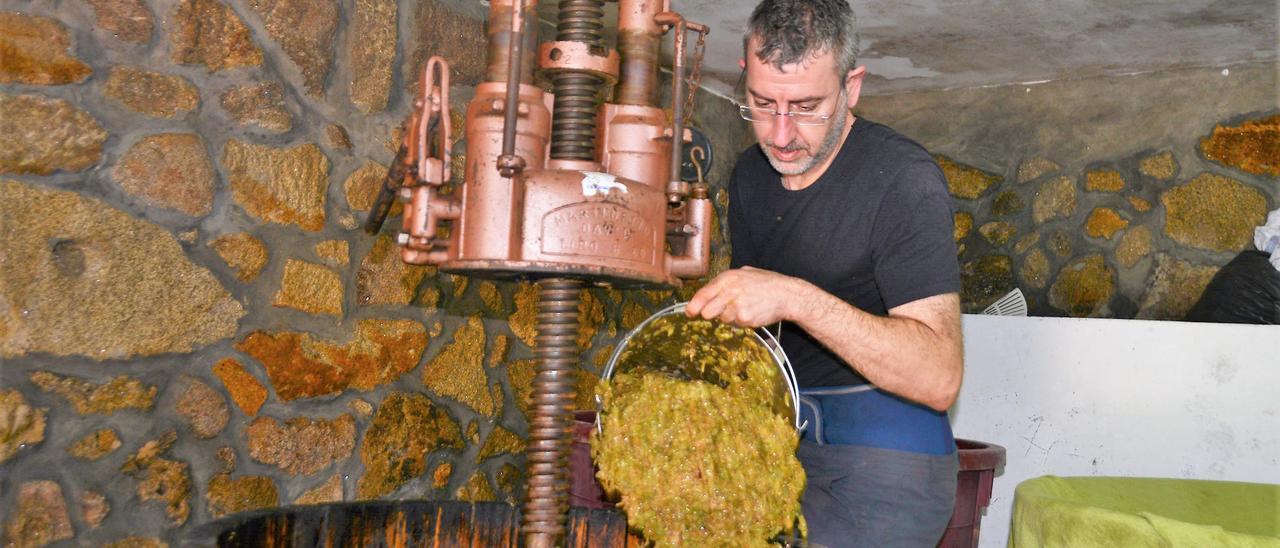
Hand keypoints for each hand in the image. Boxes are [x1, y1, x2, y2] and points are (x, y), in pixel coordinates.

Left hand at [685, 266, 806, 326]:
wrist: (787, 294)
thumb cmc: (766, 284)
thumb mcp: (744, 273)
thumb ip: (726, 282)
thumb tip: (707, 293)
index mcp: (728, 278)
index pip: (703, 294)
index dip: (694, 306)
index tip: (689, 313)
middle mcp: (730, 291)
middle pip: (707, 311)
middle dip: (710, 314)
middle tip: (718, 312)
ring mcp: (737, 305)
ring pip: (722, 319)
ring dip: (729, 317)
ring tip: (743, 308)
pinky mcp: (745, 318)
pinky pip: (735, 324)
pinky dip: (740, 322)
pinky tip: (750, 313)